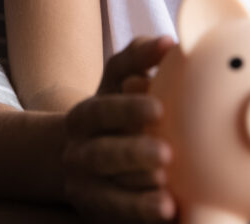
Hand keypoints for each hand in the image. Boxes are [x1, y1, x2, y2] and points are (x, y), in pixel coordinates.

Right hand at [62, 36, 176, 222]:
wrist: (79, 158)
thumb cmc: (113, 110)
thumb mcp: (116, 80)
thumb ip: (138, 56)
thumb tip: (168, 43)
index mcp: (84, 116)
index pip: (102, 111)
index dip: (128, 110)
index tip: (159, 109)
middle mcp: (79, 152)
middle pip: (104, 154)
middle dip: (134, 154)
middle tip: (167, 155)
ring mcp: (87, 187)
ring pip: (111, 192)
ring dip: (139, 193)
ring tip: (167, 189)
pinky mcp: (99, 212)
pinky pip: (121, 215)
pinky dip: (143, 214)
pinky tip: (170, 211)